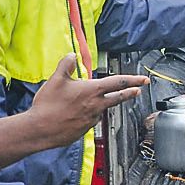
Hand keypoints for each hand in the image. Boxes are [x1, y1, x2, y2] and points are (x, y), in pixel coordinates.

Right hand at [26, 54, 146, 145]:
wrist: (40, 129)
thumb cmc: (47, 105)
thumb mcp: (55, 79)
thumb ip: (65, 65)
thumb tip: (71, 55)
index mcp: (92, 90)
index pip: (118, 82)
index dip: (133, 80)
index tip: (144, 79)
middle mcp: (96, 105)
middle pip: (118, 98)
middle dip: (130, 93)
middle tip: (139, 90)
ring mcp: (92, 119)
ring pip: (100, 108)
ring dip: (98, 104)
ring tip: (78, 103)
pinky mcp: (85, 129)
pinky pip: (89, 119)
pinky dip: (86, 114)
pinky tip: (73, 114)